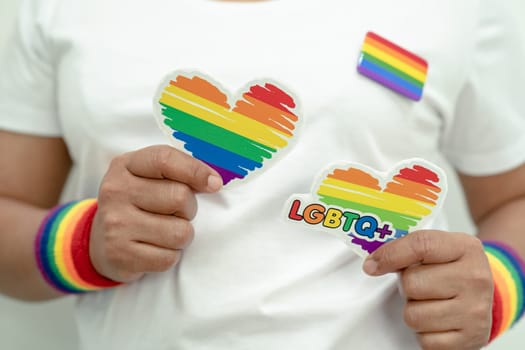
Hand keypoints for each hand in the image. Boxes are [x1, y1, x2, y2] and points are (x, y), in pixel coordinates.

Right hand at [90, 145, 221, 281]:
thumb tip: (213, 182)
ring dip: (182, 235)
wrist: (100, 242)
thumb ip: (177, 170)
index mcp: (124, 166)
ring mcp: (116, 224)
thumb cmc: (137, 203)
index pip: (165, 159)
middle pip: (180, 197)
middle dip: (189, 209)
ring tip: (165, 232)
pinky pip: (168, 258)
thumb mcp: (147, 176)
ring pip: (180, 232)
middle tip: (175, 213)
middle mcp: (115, 192)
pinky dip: (170, 256)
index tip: (214, 183)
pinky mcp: (120, 255)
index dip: (195, 170)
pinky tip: (155, 248)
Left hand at [363, 230, 492, 349]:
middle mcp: (475, 278)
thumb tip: (373, 263)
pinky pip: (425, 340)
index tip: (371, 265)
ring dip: (413, 311)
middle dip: (407, 287)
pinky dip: (424, 333)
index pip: (420, 245)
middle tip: (420, 286)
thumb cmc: (452, 270)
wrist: (486, 298)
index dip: (390, 254)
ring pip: (413, 315)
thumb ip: (408, 248)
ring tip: (429, 303)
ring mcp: (475, 311)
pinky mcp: (470, 339)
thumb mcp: (439, 249)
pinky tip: (437, 321)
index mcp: (466, 248)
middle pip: (411, 283)